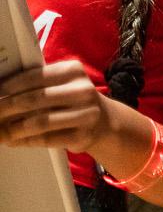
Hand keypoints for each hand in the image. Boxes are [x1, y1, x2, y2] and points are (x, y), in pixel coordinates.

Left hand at [0, 58, 114, 152]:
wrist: (104, 122)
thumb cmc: (72, 100)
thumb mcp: (61, 83)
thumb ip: (36, 83)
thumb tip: (0, 93)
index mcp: (73, 71)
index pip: (33, 77)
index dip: (8, 86)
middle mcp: (82, 90)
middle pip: (33, 99)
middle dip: (5, 108)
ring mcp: (86, 113)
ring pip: (39, 122)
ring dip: (13, 129)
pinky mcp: (83, 135)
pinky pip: (46, 139)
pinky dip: (25, 141)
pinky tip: (13, 141)